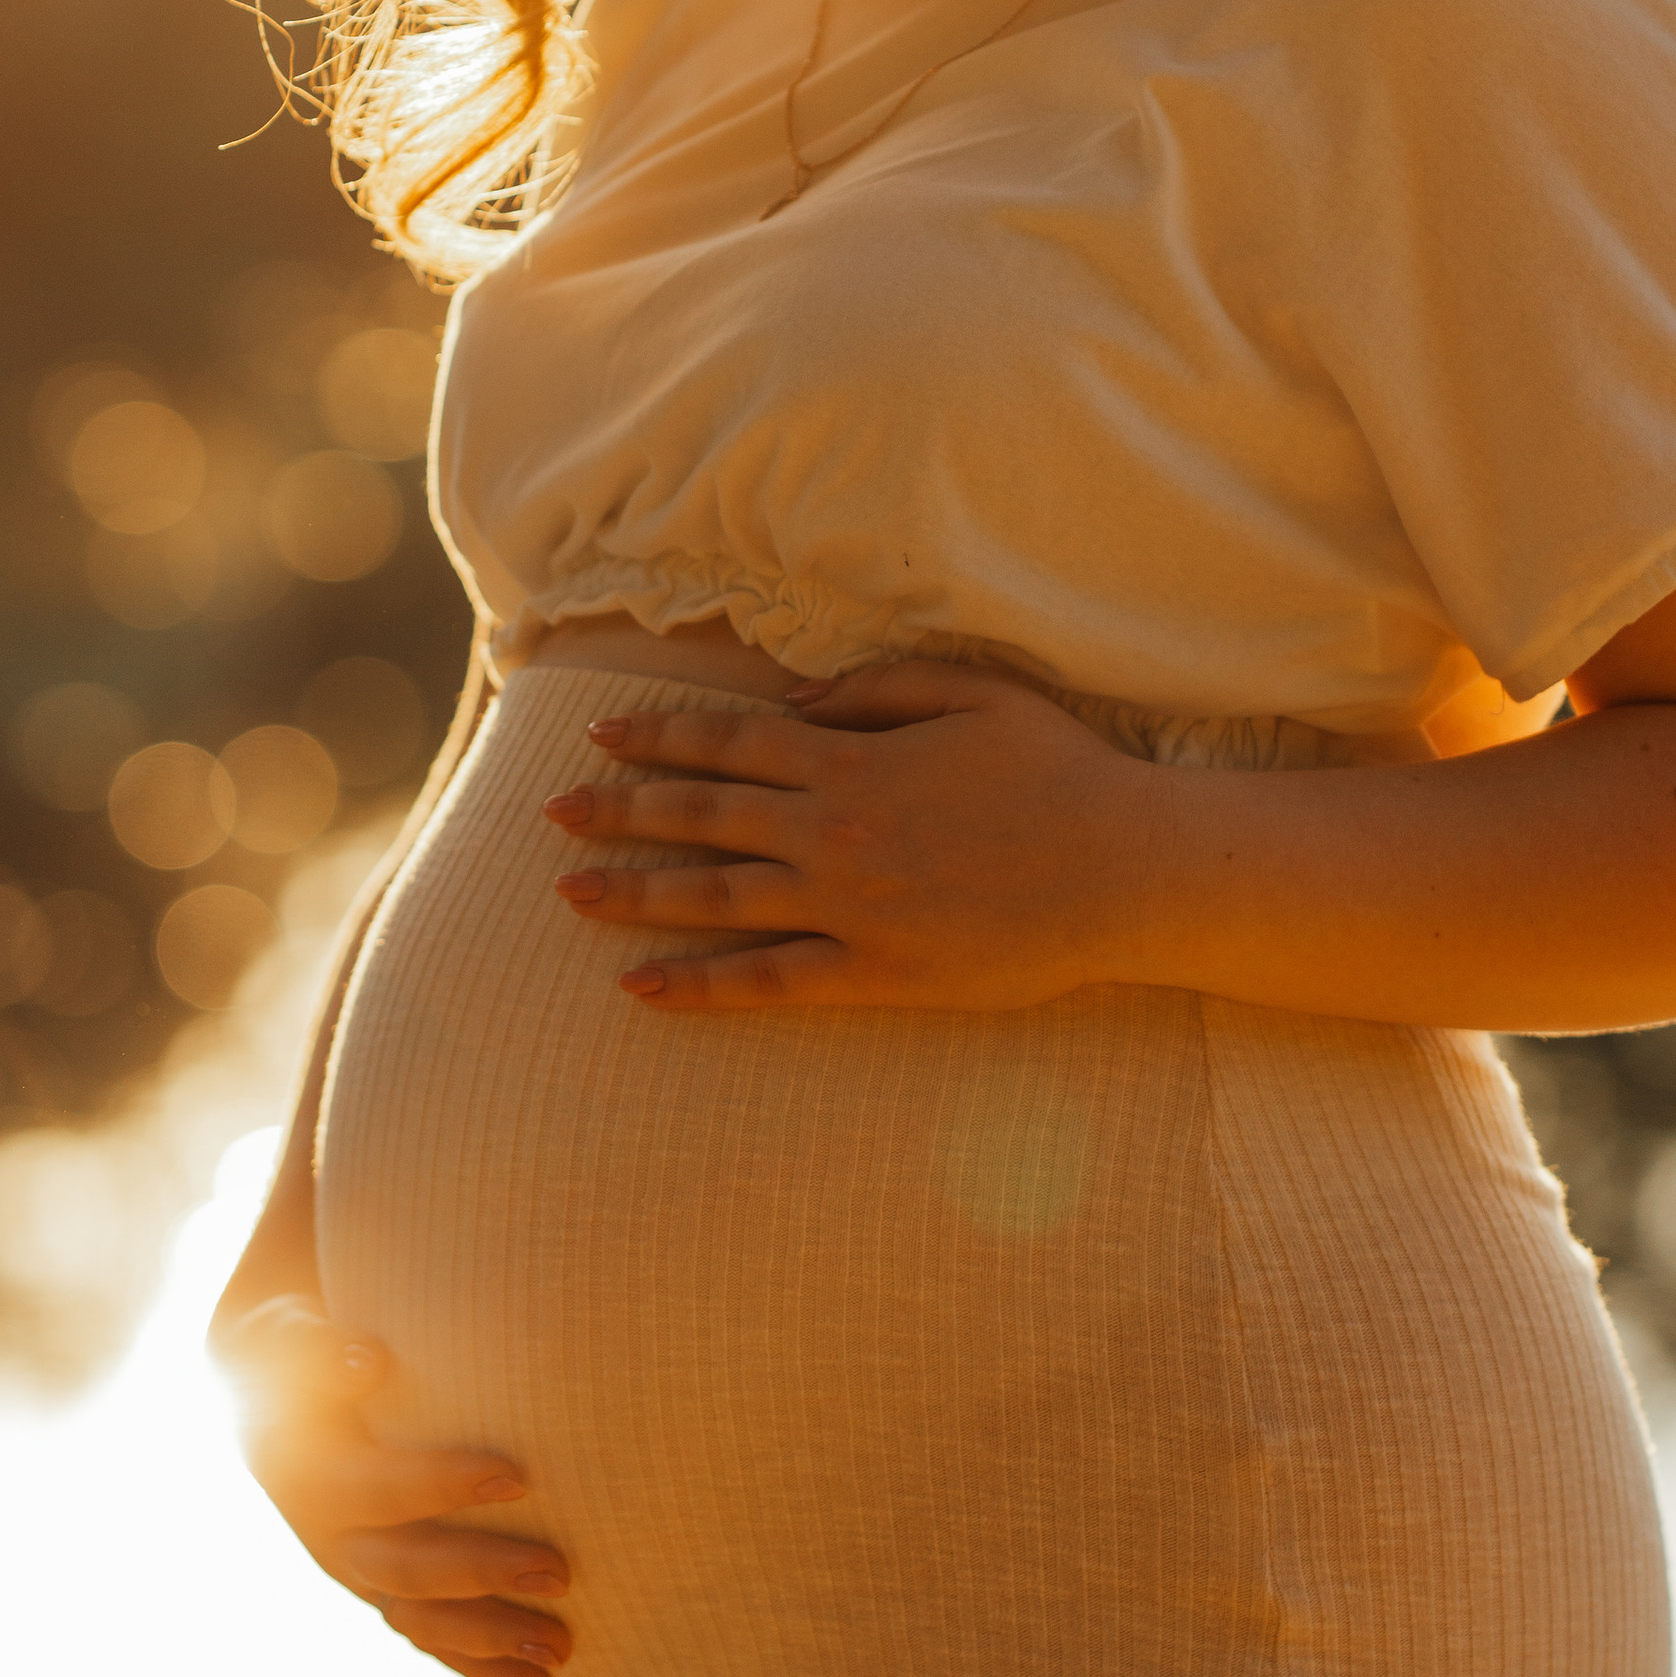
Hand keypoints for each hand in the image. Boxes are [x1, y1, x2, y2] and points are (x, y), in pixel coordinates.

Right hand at [214, 1296, 572, 1676]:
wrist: (267, 1400)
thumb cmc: (298, 1355)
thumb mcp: (290, 1338)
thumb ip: (318, 1347)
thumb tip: (364, 1357)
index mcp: (312, 1475)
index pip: (378, 1488)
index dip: (441, 1485)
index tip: (517, 1477)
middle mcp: (334, 1539)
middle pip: (407, 1571)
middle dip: (485, 1577)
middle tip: (560, 1574)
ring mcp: (360, 1575)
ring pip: (423, 1624)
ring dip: (492, 1644)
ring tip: (563, 1655)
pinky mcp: (386, 1595)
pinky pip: (434, 1643)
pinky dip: (485, 1671)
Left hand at [541, 661, 1161, 1011]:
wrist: (1124, 868)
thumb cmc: (1059, 770)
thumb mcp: (971, 693)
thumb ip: (876, 688)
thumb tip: (795, 704)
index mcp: (852, 760)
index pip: (729, 743)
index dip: (658, 737)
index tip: (600, 737)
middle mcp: (832, 831)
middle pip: (701, 817)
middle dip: (619, 812)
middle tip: (550, 813)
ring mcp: (848, 906)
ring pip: (716, 897)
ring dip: (635, 895)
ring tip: (567, 894)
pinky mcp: (874, 971)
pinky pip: (767, 982)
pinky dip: (699, 986)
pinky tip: (641, 988)